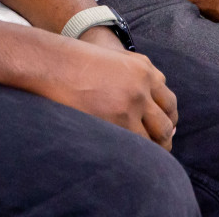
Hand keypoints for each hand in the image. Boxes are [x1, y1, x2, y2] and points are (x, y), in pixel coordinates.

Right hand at [20, 31, 177, 150]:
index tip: (163, 130)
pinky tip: (131, 158)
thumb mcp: (112, 59)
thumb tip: (149, 106)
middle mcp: (142, 85)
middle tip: (159, 147)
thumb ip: (135, 76)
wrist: (50, 63)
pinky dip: (138, 153)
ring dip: (155, 148)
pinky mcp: (118, 121)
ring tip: (147, 158)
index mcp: (143, 68)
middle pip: (166, 120)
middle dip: (164, 136)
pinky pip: (139, 144)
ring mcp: (131, 104)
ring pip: (157, 135)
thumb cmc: (73, 63)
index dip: (167, 118)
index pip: (168, 100)